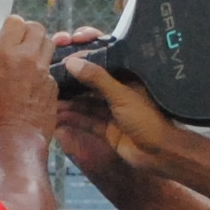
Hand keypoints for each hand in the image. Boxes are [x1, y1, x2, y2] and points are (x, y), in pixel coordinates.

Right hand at [0, 13, 57, 141]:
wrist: (15, 142)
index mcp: (3, 54)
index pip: (15, 21)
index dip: (11, 26)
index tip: (6, 34)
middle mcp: (26, 58)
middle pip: (37, 28)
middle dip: (29, 33)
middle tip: (20, 44)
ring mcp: (43, 71)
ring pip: (48, 45)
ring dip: (39, 48)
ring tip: (28, 60)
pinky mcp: (53, 86)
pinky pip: (50, 69)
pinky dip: (43, 72)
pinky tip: (32, 85)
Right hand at [59, 50, 183, 168]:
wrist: (161, 154)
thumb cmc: (147, 119)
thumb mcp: (121, 95)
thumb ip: (97, 78)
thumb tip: (72, 61)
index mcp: (127, 78)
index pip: (101, 63)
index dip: (83, 59)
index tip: (63, 55)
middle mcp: (118, 93)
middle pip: (90, 85)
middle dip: (71, 83)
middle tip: (49, 78)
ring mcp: (112, 112)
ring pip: (86, 104)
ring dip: (69, 103)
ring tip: (49, 99)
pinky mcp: (107, 129)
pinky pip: (87, 121)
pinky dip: (73, 119)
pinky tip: (57, 116)